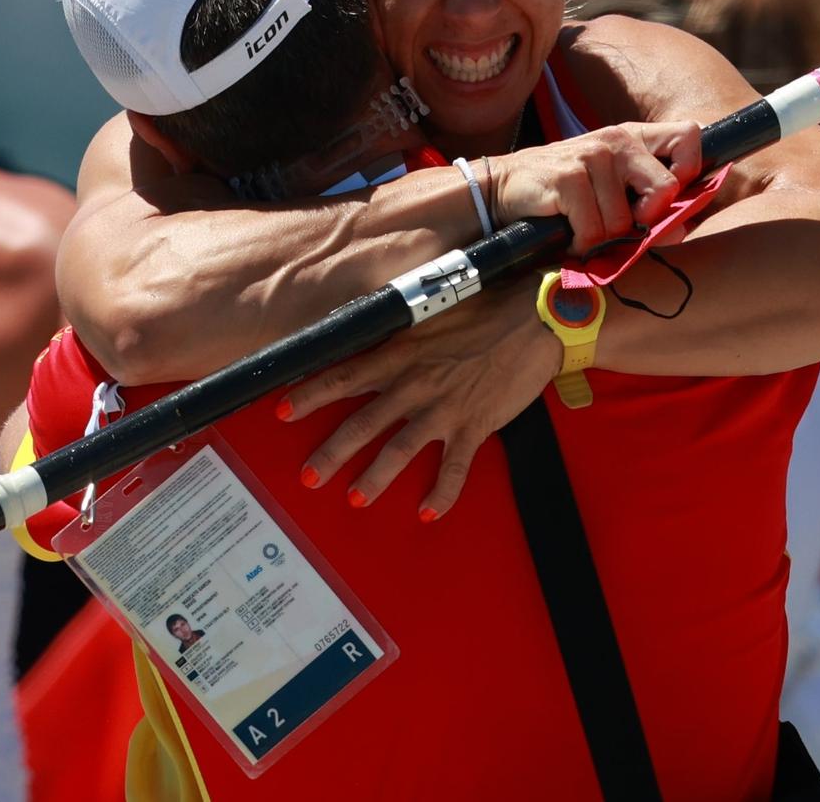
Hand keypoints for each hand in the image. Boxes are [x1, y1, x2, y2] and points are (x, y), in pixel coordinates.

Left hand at [279, 298, 560, 520]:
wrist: (538, 317)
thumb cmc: (489, 305)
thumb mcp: (435, 308)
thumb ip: (404, 328)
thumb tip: (378, 332)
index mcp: (402, 353)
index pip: (344, 376)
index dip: (309, 395)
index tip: (280, 412)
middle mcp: (416, 383)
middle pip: (363, 423)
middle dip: (332, 452)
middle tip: (309, 475)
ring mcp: (445, 407)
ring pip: (400, 449)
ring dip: (375, 477)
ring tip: (356, 499)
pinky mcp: (476, 425)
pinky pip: (454, 467)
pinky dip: (441, 493)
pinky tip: (427, 513)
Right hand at [489, 121, 702, 254]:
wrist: (503, 189)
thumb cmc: (565, 194)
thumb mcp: (611, 187)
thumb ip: (647, 202)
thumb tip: (680, 230)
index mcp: (633, 137)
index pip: (689, 136)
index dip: (690, 171)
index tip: (666, 199)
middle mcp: (617, 140)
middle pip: (666, 188)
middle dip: (646, 220)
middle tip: (617, 225)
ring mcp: (592, 156)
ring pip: (625, 221)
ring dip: (603, 237)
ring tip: (583, 225)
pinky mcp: (569, 178)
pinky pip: (594, 230)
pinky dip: (580, 243)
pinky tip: (568, 232)